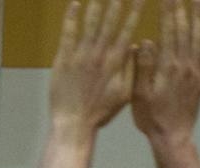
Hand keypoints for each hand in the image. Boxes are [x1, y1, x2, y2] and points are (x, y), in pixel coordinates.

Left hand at [48, 0, 144, 131]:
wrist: (74, 123)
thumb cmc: (100, 112)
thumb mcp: (125, 94)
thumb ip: (132, 69)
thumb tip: (136, 46)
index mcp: (116, 62)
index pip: (127, 29)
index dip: (134, 11)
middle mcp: (99, 54)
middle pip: (110, 22)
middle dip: (117, 2)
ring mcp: (80, 55)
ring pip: (90, 24)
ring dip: (96, 5)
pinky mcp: (63, 59)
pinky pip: (68, 34)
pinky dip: (71, 18)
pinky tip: (74, 4)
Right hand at [130, 0, 199, 144]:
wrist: (173, 137)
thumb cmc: (151, 118)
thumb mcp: (139, 94)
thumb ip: (143, 67)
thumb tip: (146, 41)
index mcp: (168, 66)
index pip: (168, 31)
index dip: (167, 10)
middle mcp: (185, 64)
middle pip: (184, 29)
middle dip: (182, 8)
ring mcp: (195, 71)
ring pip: (198, 38)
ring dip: (198, 17)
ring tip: (199, 0)